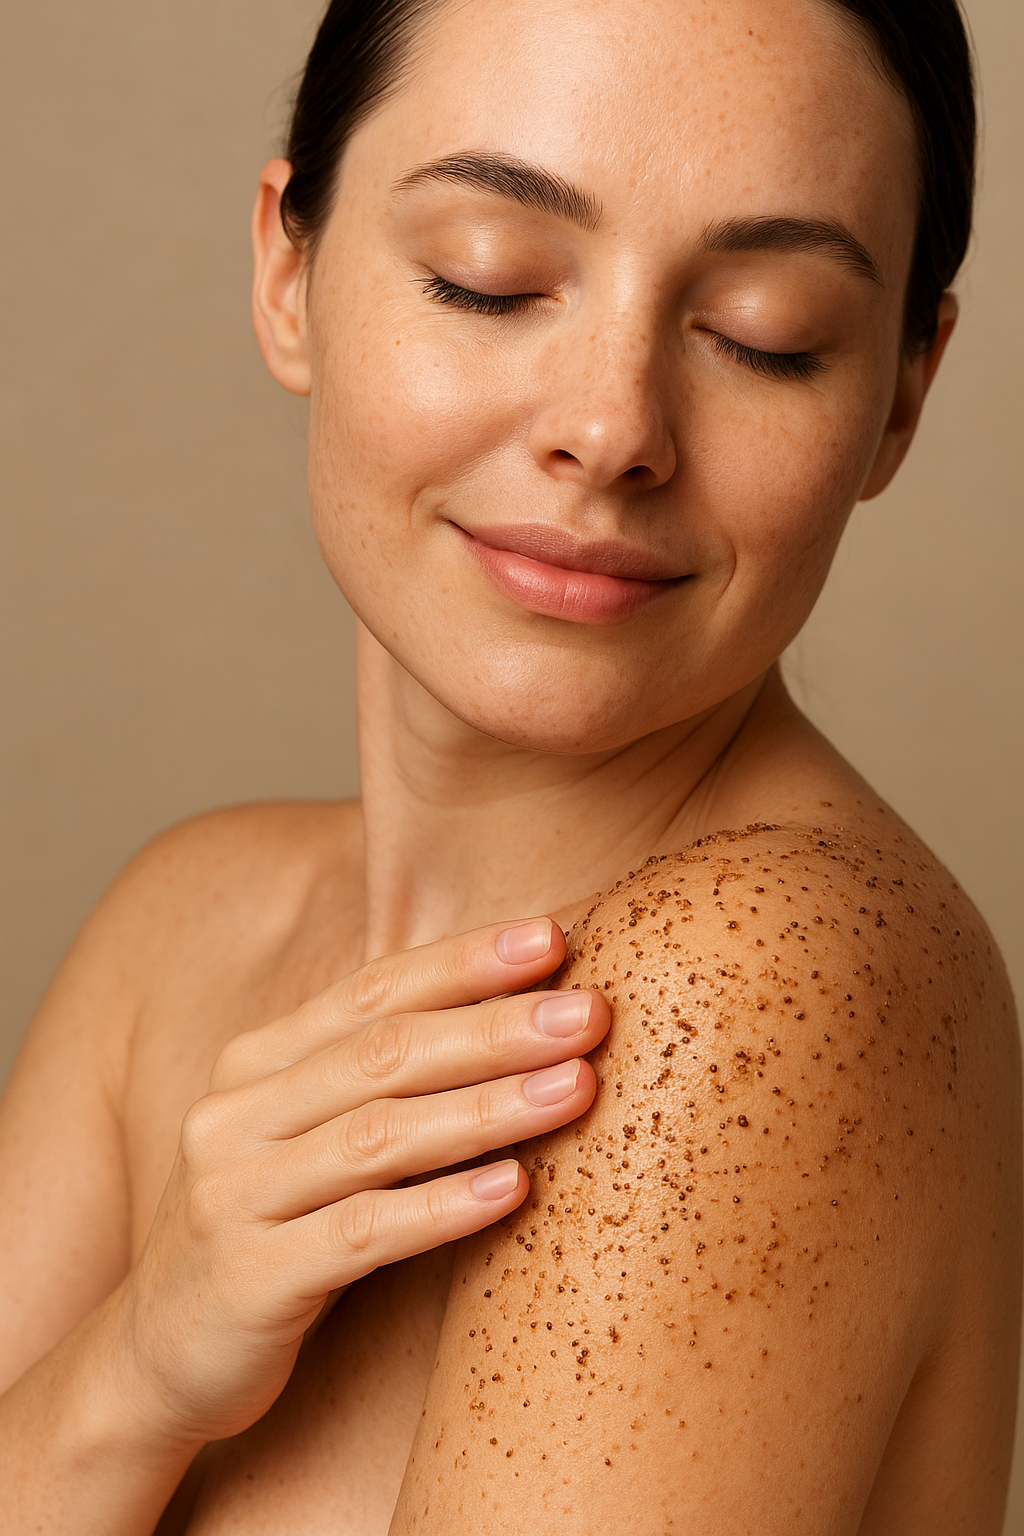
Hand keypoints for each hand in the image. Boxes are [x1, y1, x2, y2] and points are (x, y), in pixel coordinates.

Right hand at [113, 918, 607, 1448]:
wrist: (160, 1360)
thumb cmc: (272, 1230)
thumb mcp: (310, 1139)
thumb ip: (377, 1080)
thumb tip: (514, 1013)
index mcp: (256, 1064)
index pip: (371, 992)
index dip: (463, 962)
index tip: (551, 939)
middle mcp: (236, 1115)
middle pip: (383, 1054)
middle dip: (494, 1027)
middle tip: (587, 1014)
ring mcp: (234, 1196)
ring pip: (379, 1136)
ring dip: (488, 1108)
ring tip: (577, 1087)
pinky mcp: (248, 1280)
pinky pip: (361, 1233)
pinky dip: (440, 1207)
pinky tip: (513, 1190)